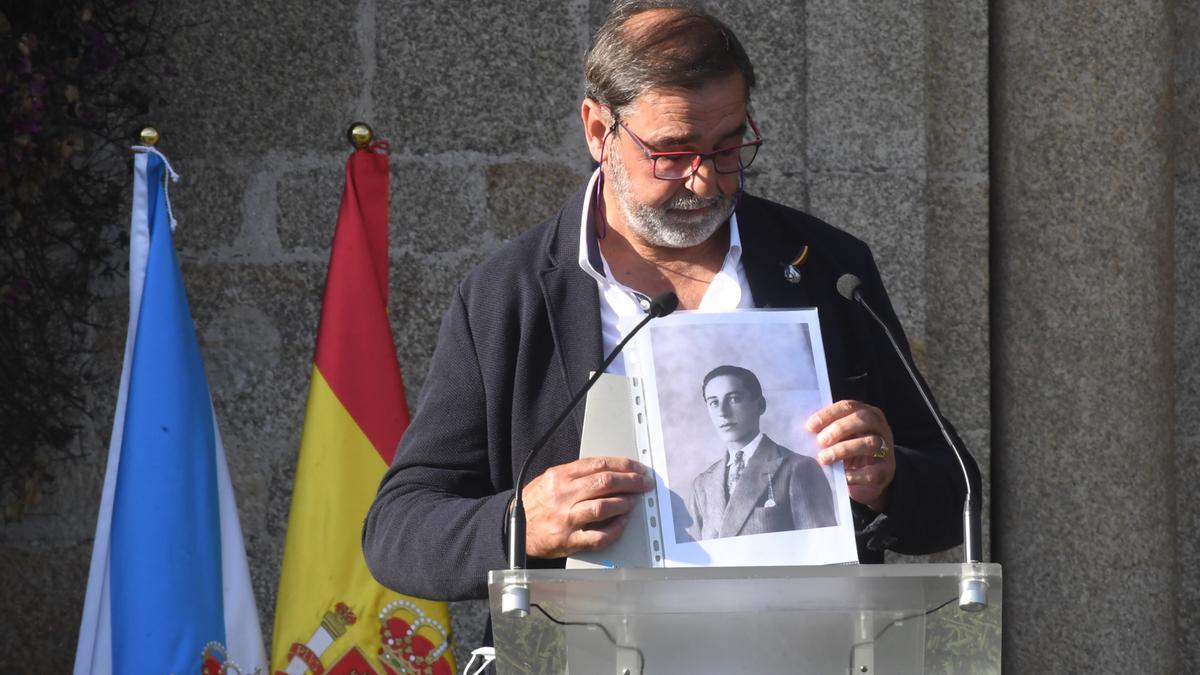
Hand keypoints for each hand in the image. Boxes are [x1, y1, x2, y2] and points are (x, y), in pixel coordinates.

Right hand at [522, 456, 653, 558]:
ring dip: (624, 503)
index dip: (623, 465)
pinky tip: (622, 523)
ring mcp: (566, 519)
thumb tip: (608, 471)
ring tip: (633, 501)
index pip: (598, 465)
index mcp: (559, 476)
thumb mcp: (550, 479)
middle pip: (604, 483)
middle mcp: (563, 496)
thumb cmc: (535, 503)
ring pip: (603, 507)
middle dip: (630, 482)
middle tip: (643, 483)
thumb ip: (576, 474)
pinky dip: (614, 529)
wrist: (513, 528)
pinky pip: (598, 536)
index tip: (637, 468)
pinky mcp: (568, 540)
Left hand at [806, 400, 895, 511]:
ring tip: (824, 458)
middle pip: (863, 419)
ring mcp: (886, 448)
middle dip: (839, 428)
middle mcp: (880, 427)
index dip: (829, 414)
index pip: (848, 406)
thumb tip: (805, 431)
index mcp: (866, 413)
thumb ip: (828, 430)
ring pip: (870, 443)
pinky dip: (855, 475)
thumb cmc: (850, 451)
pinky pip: (873, 472)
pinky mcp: (887, 471)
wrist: (870, 479)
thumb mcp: (841, 437)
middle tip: (820, 441)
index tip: (810, 426)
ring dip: (844, 449)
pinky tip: (842, 477)